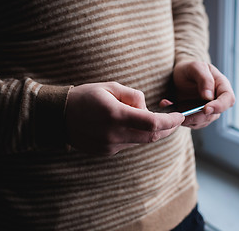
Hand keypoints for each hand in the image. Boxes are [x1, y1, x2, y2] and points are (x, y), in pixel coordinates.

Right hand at [65, 82, 184, 155]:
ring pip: (141, 141)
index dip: (170, 121)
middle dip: (167, 129)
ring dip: (151, 132)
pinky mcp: (106, 151)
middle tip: (175, 120)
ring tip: (152, 119)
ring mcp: (110, 146)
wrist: (58, 116)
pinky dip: (136, 136)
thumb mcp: (110, 87)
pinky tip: (130, 125)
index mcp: (115, 115)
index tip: (180, 115)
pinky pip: (128, 144)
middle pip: (151, 136)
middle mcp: (114, 134)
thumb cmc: (84, 97)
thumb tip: (146, 108)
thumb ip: (133, 96)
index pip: (152, 123)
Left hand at [172, 61, 234, 128]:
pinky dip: (181, 119)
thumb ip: (204, 79)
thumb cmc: (188, 69)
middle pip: (215, 114)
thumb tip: (209, 96)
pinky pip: (192, 123)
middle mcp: (217, 100)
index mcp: (221, 86)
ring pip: (203, 121)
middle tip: (185, 114)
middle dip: (199, 117)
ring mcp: (207, 109)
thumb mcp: (195, 67)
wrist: (178, 76)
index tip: (206, 109)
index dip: (219, 106)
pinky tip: (172, 109)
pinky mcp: (197, 116)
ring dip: (189, 119)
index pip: (228, 99)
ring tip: (176, 110)